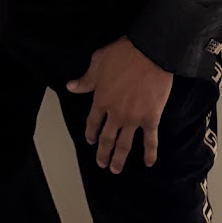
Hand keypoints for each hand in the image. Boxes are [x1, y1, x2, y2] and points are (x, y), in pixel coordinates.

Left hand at [66, 36, 172, 173]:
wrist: (150, 52)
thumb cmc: (123, 54)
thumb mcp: (98, 61)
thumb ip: (86, 79)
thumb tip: (70, 87)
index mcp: (101, 100)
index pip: (92, 122)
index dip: (90, 132)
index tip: (90, 140)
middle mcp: (115, 114)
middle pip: (107, 139)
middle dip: (103, 153)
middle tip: (101, 164)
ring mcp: (133, 119)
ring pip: (124, 145)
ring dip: (119, 159)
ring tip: (115, 170)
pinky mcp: (151, 118)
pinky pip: (150, 140)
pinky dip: (149, 153)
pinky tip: (148, 163)